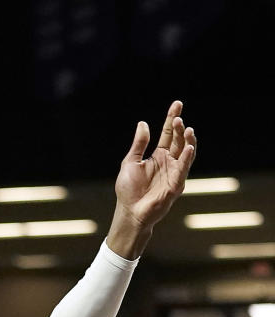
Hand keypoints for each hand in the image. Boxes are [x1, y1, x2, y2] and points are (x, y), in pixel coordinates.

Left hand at [113, 100, 196, 236]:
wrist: (130, 212)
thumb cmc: (129, 190)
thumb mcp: (131, 162)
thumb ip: (139, 144)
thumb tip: (143, 123)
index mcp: (158, 156)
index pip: (168, 133)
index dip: (172, 118)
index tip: (178, 103)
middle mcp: (169, 162)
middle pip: (177, 140)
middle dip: (179, 128)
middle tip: (178, 118)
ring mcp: (174, 173)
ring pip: (185, 153)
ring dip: (187, 141)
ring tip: (187, 129)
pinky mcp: (176, 185)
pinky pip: (183, 170)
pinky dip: (186, 159)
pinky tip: (187, 148)